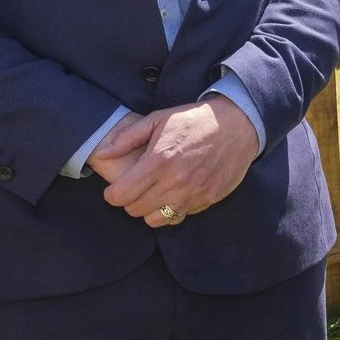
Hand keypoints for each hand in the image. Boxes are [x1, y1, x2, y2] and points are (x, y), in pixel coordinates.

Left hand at [95, 95, 261, 228]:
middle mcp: (174, 182)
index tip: (115, 188)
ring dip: (149, 209)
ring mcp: (192, 194)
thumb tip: (102, 154)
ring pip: (155, 220)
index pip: (120, 195)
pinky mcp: (207, 200)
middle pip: (134, 210)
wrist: (238, 125)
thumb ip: (126, 138)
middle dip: (129, 200)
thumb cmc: (194, 120)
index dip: (112, 194)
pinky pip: (179, 216)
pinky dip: (172, 209)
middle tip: (136, 188)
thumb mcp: (158, 120)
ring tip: (155, 193)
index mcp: (158, 161)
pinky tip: (175, 192)